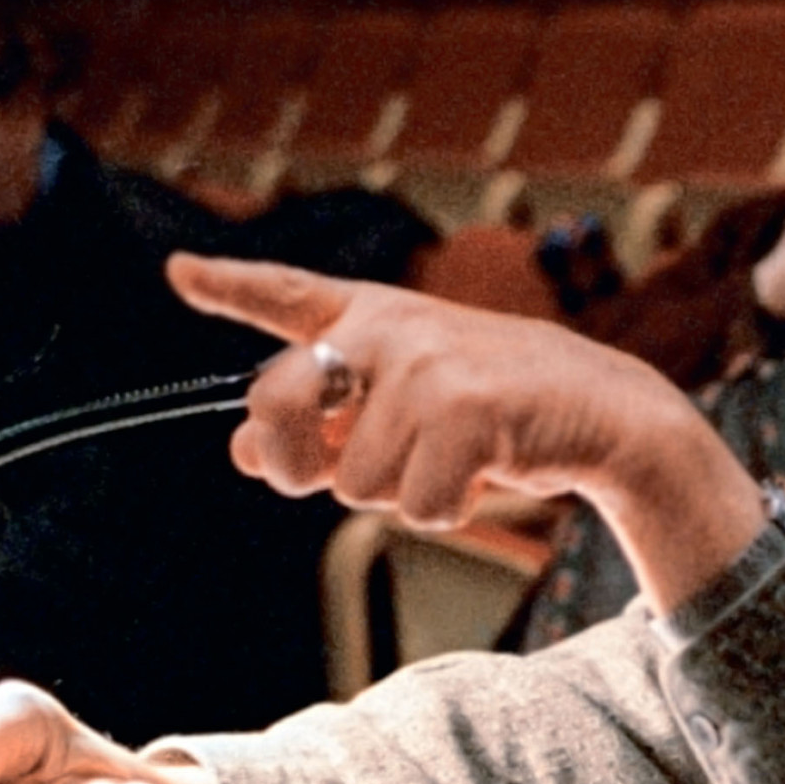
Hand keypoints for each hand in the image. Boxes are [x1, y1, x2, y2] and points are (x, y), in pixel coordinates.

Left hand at [166, 253, 766, 613]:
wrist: (604, 410)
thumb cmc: (498, 413)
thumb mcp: (407, 407)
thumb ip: (329, 425)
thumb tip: (244, 455)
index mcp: (370, 316)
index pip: (288, 295)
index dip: (229, 285)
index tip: (180, 272)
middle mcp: (386, 327)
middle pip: (274, 409)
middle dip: (297, 464)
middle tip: (343, 474)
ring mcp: (423, 363)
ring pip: (353, 484)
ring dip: (401, 494)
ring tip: (454, 458)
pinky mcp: (463, 407)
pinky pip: (412, 506)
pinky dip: (445, 510)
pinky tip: (482, 471)